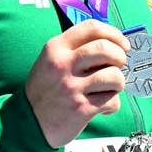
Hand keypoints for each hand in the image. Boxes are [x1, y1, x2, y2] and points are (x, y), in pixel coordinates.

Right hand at [25, 20, 129, 147]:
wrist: (28, 124)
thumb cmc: (46, 90)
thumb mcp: (51, 61)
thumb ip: (77, 50)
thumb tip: (115, 44)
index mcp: (56, 48)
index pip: (92, 28)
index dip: (114, 34)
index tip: (123, 45)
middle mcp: (63, 64)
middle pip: (106, 48)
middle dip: (120, 57)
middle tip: (119, 66)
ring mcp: (72, 87)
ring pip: (114, 75)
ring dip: (119, 83)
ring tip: (110, 89)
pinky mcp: (81, 109)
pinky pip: (112, 101)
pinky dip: (113, 105)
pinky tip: (104, 108)